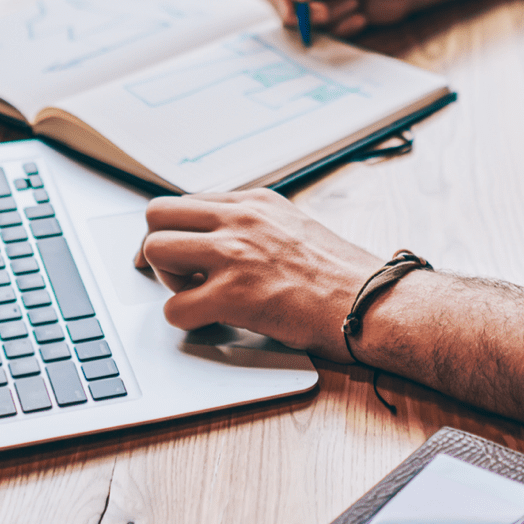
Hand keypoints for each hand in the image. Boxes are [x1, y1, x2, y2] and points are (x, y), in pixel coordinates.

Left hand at [135, 187, 381, 359]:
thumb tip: (214, 239)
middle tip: (177, 274)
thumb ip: (252, 226)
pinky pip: (173, 308)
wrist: (369, 301)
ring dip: (167, 280)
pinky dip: (186, 320)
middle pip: (157, 213)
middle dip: (159, 247)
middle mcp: (241, 219)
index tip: (180, 254)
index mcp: (254, 202)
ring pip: (154, 250)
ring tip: (197, 294)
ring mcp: (235, 254)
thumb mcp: (292, 226)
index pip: (185, 201)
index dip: (177, 232)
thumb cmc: (339, 275)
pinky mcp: (234, 295)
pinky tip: (213, 321)